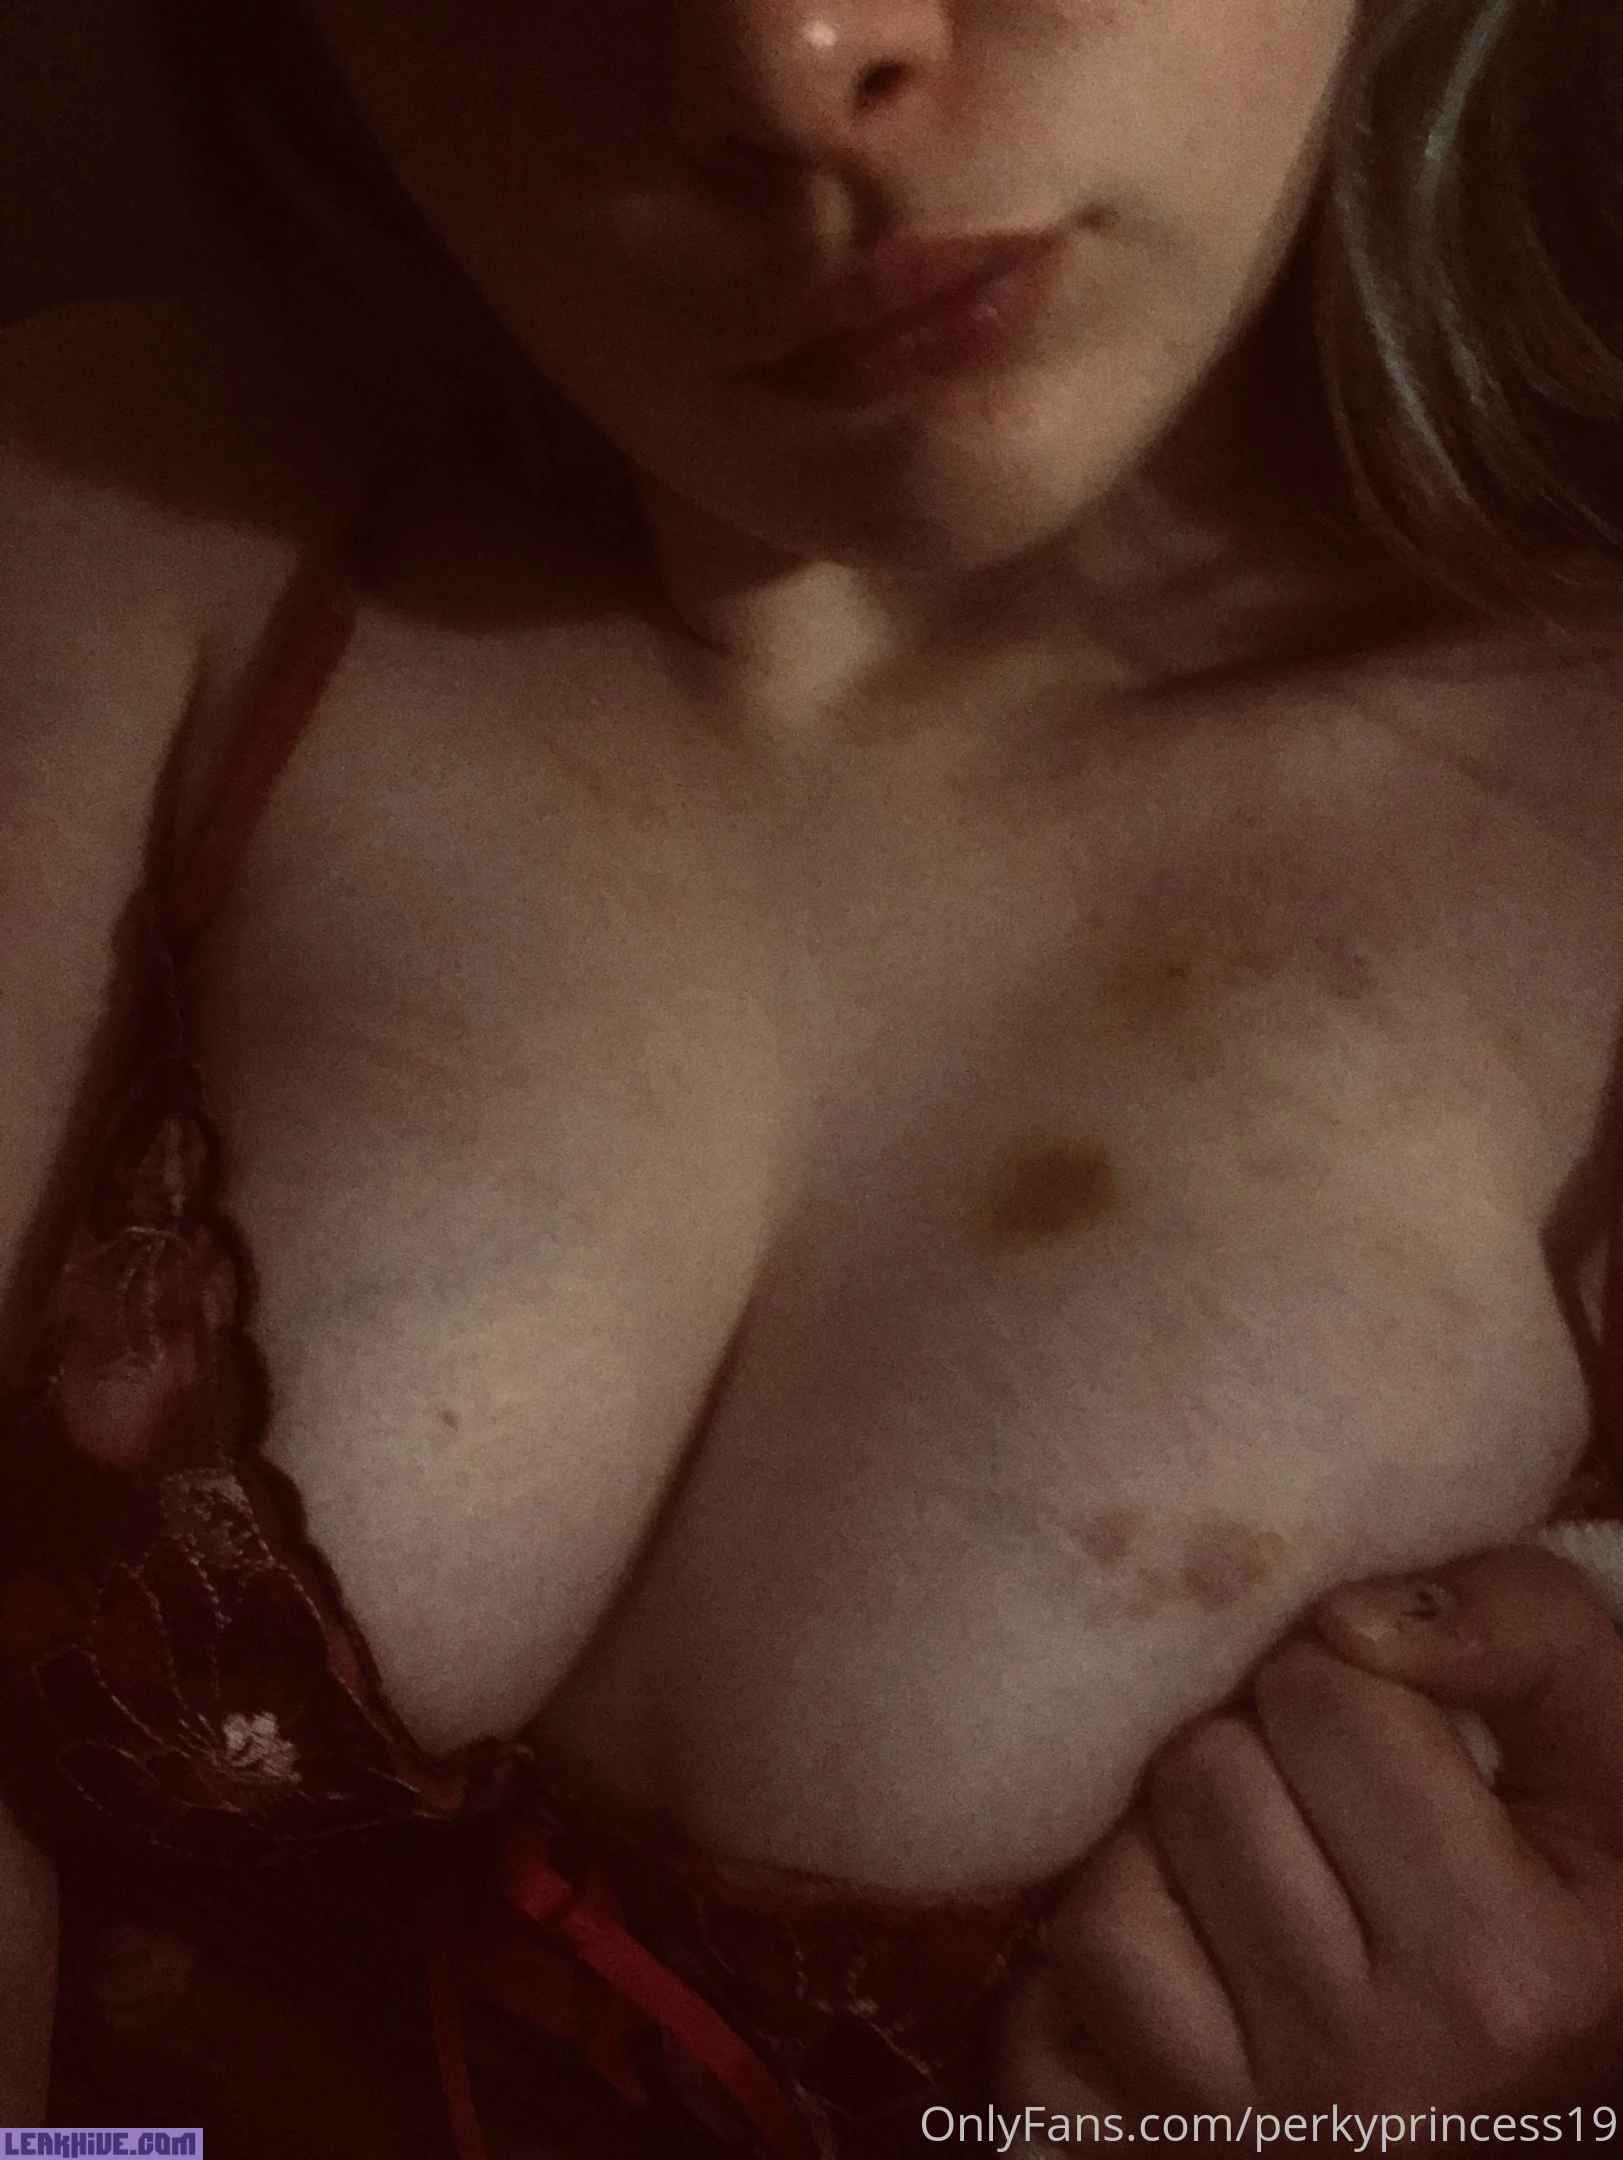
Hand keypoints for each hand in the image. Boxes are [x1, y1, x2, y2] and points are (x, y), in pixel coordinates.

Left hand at [998, 1548, 1622, 2123]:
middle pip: (1200, 1781)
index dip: (1343, 1682)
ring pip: (1103, 1898)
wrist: (1533, 2118)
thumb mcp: (1604, 1767)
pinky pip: (1034, 2029)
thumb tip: (1348, 1621)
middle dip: (1246, 1757)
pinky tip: (1175, 1978)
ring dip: (1156, 1866)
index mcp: (1502, 1969)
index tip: (1383, 1736)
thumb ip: (1523, 1634)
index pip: (1324, 1695)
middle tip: (1309, 1810)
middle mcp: (1372, 2079)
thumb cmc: (1569, 1915)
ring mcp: (1246, 2144)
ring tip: (1241, 1888)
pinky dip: (1076, 1990)